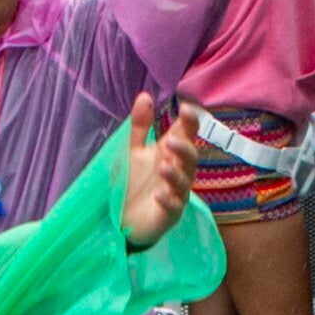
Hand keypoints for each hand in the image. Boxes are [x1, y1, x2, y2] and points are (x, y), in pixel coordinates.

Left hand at [118, 93, 200, 249]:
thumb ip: (140, 126)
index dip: (190, 122)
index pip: (187, 135)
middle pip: (190, 158)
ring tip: (164, 166)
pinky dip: (167, 201)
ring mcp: (176, 194)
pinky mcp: (169, 215)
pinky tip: (159, 195)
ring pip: (184, 182)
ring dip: (175, 174)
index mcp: (171, 154)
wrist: (124, 219)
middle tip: (172, 140)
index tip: (186, 108)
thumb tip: (145, 95)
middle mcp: (179, 172)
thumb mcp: (133, 151)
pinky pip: (173, 208)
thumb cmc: (134, 183)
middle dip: (184, 148)